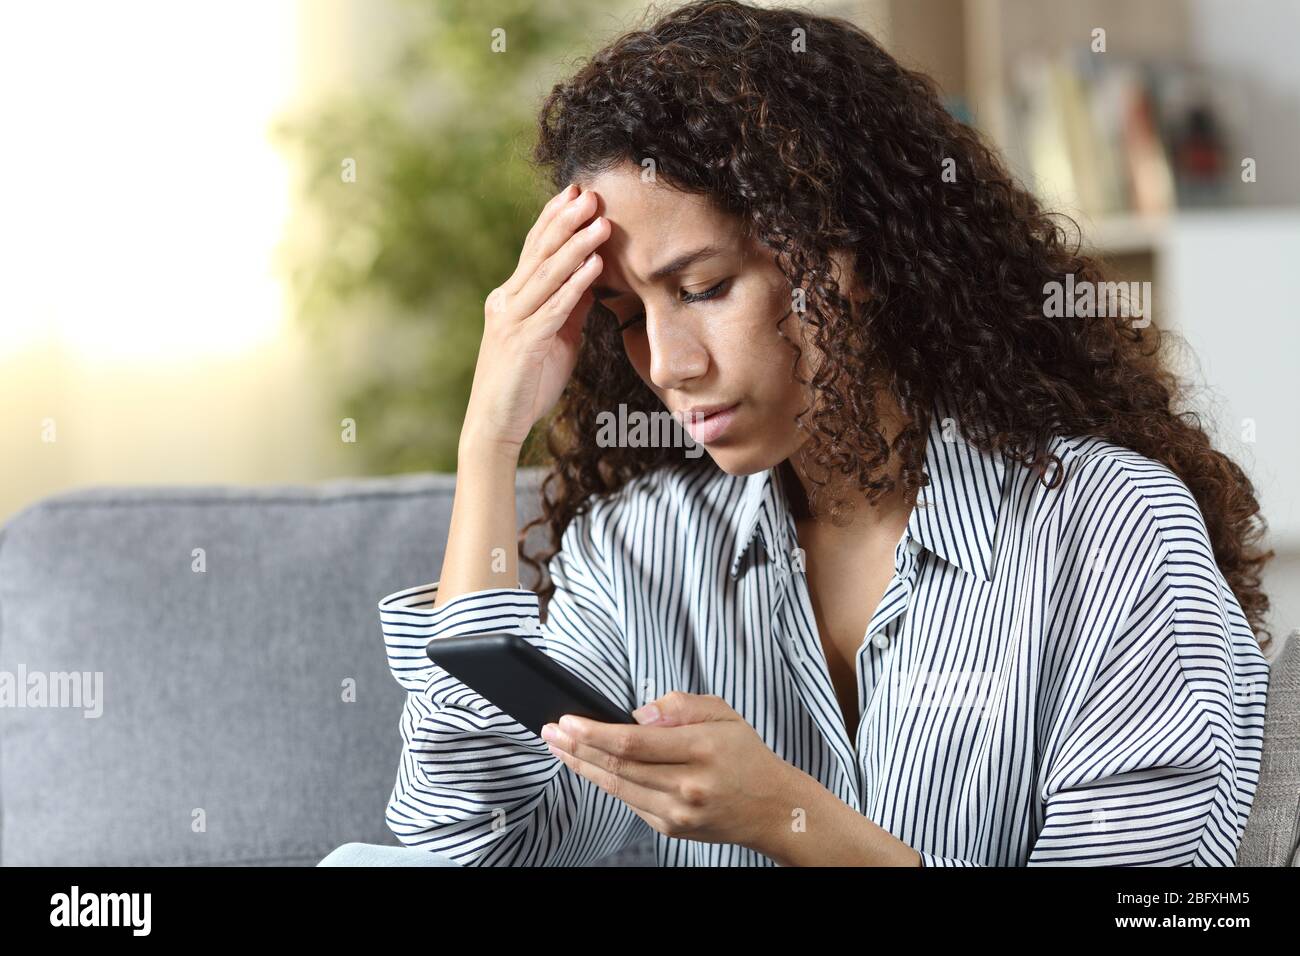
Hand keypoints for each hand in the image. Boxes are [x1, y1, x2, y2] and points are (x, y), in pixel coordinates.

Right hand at [461, 183, 608, 453]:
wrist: (497, 424)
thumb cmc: (526, 383)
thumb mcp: (555, 337)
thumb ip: (568, 307)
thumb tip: (592, 277)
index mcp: (512, 297)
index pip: (535, 248)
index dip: (555, 218)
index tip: (577, 191)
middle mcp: (507, 301)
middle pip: (539, 252)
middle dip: (566, 220)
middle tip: (590, 192)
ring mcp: (512, 321)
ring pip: (547, 274)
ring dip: (576, 246)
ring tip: (600, 221)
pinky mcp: (522, 343)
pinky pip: (553, 308)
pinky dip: (574, 285)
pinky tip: (594, 267)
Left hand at [539, 691, 799, 853]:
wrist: (772, 808)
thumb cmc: (745, 755)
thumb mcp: (722, 713)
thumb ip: (680, 706)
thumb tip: (637, 713)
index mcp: (702, 750)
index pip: (634, 742)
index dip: (594, 732)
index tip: (568, 720)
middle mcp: (688, 786)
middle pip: (618, 766)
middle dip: (577, 747)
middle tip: (550, 731)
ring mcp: (678, 812)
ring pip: (617, 787)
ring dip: (582, 766)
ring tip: (559, 747)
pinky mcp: (671, 828)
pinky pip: (629, 801)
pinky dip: (606, 782)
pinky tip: (589, 766)